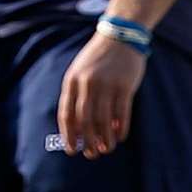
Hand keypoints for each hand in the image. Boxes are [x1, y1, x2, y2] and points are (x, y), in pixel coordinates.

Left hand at [56, 34, 146, 158]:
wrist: (119, 37)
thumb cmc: (97, 60)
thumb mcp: (80, 72)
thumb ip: (77, 96)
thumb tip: (79, 128)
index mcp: (72, 81)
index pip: (66, 113)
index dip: (68, 134)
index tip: (70, 150)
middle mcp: (87, 83)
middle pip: (85, 119)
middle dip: (87, 140)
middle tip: (91, 154)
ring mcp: (106, 84)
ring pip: (104, 119)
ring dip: (105, 138)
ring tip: (106, 149)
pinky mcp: (125, 86)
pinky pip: (122, 113)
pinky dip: (120, 128)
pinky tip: (120, 136)